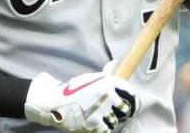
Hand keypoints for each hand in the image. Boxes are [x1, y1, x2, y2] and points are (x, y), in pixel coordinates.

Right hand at [24, 62, 139, 131]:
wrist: (55, 104)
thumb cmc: (74, 91)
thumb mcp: (90, 78)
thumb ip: (106, 74)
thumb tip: (116, 62)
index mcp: (109, 82)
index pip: (132, 93)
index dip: (134, 100)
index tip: (133, 104)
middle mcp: (109, 95)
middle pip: (126, 109)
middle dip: (121, 112)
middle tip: (114, 112)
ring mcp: (103, 110)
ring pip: (116, 120)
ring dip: (110, 120)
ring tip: (99, 116)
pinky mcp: (96, 123)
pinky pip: (106, 129)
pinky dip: (101, 128)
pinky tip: (93, 123)